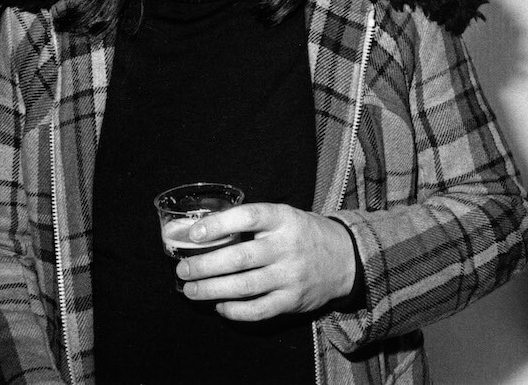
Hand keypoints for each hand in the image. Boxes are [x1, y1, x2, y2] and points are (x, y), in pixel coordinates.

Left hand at [175, 203, 356, 321]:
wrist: (344, 258)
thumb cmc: (303, 233)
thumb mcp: (284, 216)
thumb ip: (252, 222)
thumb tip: (203, 230)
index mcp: (284, 218)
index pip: (249, 217)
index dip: (219, 225)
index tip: (194, 233)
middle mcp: (287, 247)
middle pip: (240, 258)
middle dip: (205, 265)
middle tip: (183, 269)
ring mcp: (290, 276)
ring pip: (245, 287)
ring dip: (212, 289)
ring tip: (190, 289)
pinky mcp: (292, 301)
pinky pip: (258, 310)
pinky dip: (234, 311)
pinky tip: (219, 305)